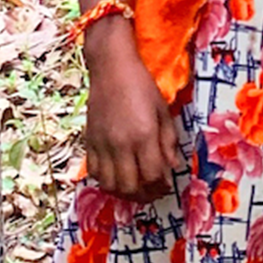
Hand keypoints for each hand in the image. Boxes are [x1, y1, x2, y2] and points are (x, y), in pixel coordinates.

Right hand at [81, 26, 181, 199]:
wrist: (111, 68)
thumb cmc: (141, 86)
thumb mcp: (163, 111)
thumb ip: (169, 141)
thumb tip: (172, 165)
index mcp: (143, 135)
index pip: (153, 176)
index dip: (162, 186)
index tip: (167, 185)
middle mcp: (121, 144)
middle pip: (131, 187)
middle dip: (145, 195)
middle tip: (154, 192)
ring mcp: (102, 145)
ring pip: (110, 185)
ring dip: (124, 193)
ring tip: (136, 188)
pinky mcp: (89, 142)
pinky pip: (94, 173)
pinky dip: (106, 181)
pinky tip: (117, 176)